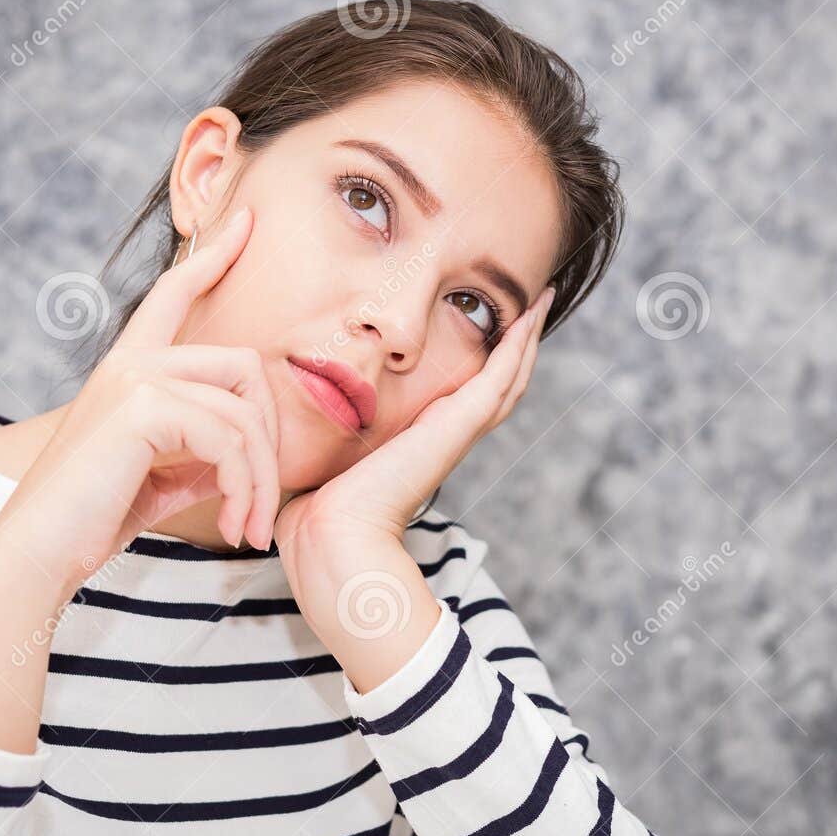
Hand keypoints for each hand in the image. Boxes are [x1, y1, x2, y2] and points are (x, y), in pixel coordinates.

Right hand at [0, 206, 281, 600]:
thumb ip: (202, 451)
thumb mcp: (161, 476)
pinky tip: (232, 526)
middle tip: (261, 507)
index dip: (215, 256)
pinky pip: (229, 438)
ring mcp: (136, 378)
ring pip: (244, 411)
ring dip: (258, 480)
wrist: (39, 554)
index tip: (248, 223)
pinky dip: (243, 488)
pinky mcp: (143, 405)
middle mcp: (131, 362)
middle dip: (268, 439)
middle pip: (245, 365)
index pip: (175, 293)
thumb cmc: (92, 520)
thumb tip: (246, 451)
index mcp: (129, 368)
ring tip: (248, 530)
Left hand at [273, 283, 554, 561]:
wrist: (335, 534)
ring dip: (527, 338)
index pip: (466, 394)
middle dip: (517, 345)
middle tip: (535, 305)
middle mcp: (447, 435)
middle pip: (499, 384)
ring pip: (508, 379)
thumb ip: (327, 439)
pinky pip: (499, 377)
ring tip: (542, 301)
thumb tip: (294, 432)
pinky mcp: (458, 425)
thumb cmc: (320, 508)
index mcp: (422, 441)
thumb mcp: (329, 457)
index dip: (484, 363)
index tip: (493, 328)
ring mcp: (457, 431)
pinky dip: (518, 346)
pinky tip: (529, 315)